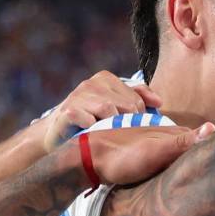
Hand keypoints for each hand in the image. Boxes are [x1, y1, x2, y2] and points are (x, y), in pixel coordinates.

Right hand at [41, 72, 162, 151]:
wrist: (55, 137)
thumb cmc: (91, 122)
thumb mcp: (116, 107)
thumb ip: (137, 99)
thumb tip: (159, 102)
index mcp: (106, 79)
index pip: (138, 99)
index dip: (138, 117)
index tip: (127, 127)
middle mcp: (91, 83)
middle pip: (128, 105)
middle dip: (127, 123)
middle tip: (116, 133)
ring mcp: (78, 95)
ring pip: (110, 110)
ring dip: (110, 126)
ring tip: (103, 133)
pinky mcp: (68, 111)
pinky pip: (90, 120)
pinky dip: (93, 129)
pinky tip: (89, 133)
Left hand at [82, 123, 214, 186]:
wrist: (87, 160)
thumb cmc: (122, 157)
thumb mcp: (156, 150)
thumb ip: (183, 141)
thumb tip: (213, 128)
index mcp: (172, 134)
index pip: (203, 138)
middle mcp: (165, 137)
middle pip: (192, 145)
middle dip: (205, 153)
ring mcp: (154, 147)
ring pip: (179, 153)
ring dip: (189, 160)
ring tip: (201, 174)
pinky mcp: (144, 157)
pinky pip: (167, 160)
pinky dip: (174, 165)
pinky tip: (175, 175)